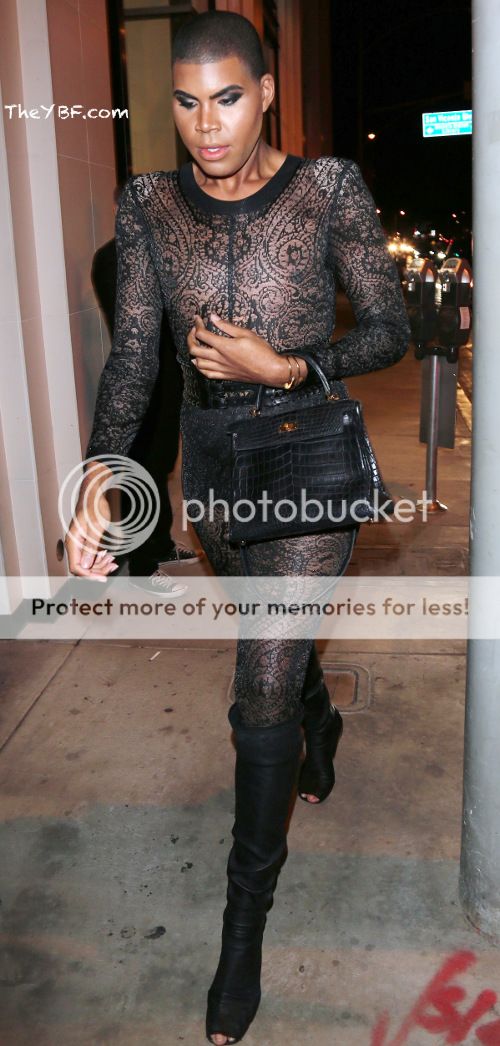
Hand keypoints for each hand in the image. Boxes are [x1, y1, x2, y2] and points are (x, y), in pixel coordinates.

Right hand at [65, 463, 119, 582]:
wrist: (95, 491)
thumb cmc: (94, 504)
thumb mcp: (96, 526)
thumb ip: (91, 546)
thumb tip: (86, 566)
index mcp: (72, 541)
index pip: (76, 567)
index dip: (89, 575)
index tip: (103, 578)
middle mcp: (74, 543)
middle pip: (83, 567)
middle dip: (98, 569)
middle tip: (113, 566)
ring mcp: (80, 542)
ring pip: (88, 562)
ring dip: (100, 564)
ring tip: (113, 561)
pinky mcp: (86, 540)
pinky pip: (91, 554)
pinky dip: (101, 557)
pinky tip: (109, 555)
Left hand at [187, 312, 303, 386]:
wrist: (270, 370)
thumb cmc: (261, 351)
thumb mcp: (245, 333)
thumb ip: (227, 326)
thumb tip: (213, 317)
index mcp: (223, 346)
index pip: (202, 334)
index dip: (197, 324)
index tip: (198, 318)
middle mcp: (219, 358)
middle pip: (194, 349)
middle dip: (190, 338)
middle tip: (194, 330)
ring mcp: (221, 368)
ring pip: (198, 363)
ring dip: (194, 352)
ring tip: (196, 344)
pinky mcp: (225, 376)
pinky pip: (206, 374)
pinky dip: (199, 367)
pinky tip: (198, 362)